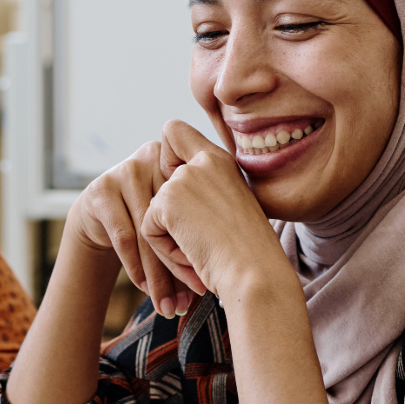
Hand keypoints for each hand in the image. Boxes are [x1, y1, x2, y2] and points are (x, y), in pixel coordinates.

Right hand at [65, 139, 198, 317]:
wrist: (101, 214)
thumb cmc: (150, 220)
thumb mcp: (176, 217)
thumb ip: (197, 234)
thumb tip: (220, 282)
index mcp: (181, 160)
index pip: (195, 207)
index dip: (203, 245)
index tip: (208, 282)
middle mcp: (153, 159)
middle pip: (171, 220)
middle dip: (181, 267)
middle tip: (191, 300)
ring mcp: (125, 171)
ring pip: (148, 232)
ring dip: (158, 275)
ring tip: (168, 305)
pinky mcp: (101, 190)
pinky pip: (124, 235)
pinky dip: (136, 266)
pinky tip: (144, 288)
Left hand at [141, 121, 293, 303]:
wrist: (256, 273)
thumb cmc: (249, 253)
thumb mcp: (231, 208)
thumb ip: (204, 191)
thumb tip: (167, 196)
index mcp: (221, 160)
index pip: (174, 131)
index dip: (166, 159)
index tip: (185, 194)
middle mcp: (203, 160)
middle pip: (156, 178)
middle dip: (169, 216)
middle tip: (201, 239)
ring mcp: (184, 178)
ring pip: (153, 211)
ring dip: (171, 239)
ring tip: (203, 252)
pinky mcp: (167, 201)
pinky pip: (148, 230)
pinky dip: (166, 251)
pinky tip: (194, 256)